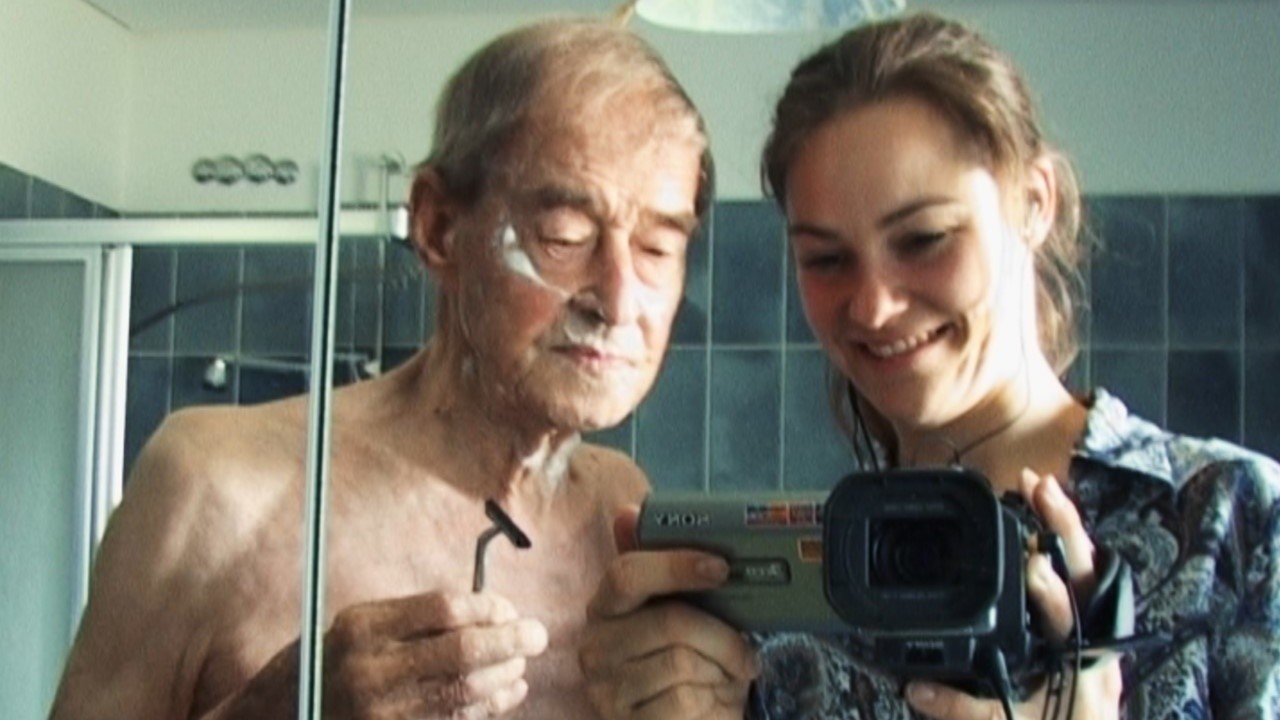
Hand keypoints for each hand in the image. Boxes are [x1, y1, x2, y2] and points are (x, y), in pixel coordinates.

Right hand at [226, 590, 547, 718]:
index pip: (444, 609)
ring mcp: (382, 713)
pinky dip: (490, 706)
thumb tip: (487, 612)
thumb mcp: (353, 627)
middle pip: (463, 652)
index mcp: (361, 628)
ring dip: (506, 676)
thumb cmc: (319, 666)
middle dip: (511, 641)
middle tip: (537, 634)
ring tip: (521, 663)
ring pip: (466, 691)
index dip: (487, 607)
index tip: (507, 608)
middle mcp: (370, 671)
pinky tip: (508, 692)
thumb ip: (410, 619)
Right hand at [579, 506, 760, 719]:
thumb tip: (629, 512)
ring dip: (719, 669)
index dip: (675, 565)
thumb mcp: (683, 613)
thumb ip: (665, 569)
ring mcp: (606, 688)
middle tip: (746, 647)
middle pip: (670, 620)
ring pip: (682, 661)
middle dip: (721, 635)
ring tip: (726, 676)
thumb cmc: (688, 663)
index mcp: (605, 608)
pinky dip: (711, 700)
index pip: (626, 574)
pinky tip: (712, 701)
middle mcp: (595, 646)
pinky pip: (682, 700)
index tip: (721, 567)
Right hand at [904, 469, 1122, 719]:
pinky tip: (1044, 525)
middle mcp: (1095, 639)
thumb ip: (961, 708)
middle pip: (1089, 574)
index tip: (1032, 563)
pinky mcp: (1087, 626)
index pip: (1071, 621)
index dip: (1053, 591)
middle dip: (1064, 527)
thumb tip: (917, 686)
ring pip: (1090, 568)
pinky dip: (1064, 546)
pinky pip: (1082, 577)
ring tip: (1039, 489)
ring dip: (1065, 527)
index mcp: (1080, 664)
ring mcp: (1095, 629)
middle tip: (1037, 488)